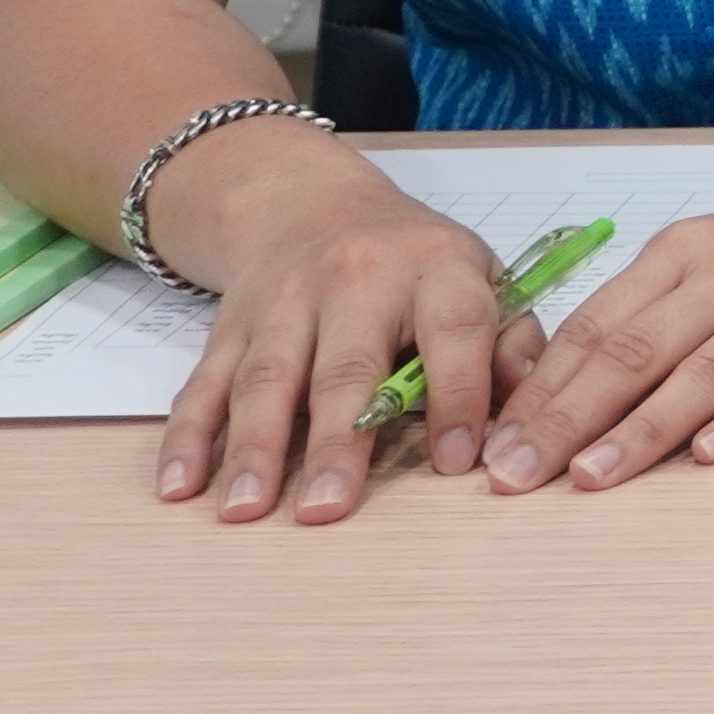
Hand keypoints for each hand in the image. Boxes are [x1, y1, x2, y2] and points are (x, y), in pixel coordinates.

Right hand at [148, 125, 536, 526]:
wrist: (307, 202)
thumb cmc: (410, 262)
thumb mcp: (477, 275)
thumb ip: (509, 340)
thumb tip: (533, 409)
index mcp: (433, 269)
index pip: (454, 330)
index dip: (460, 394)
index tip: (459, 462)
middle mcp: (355, 282)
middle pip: (345, 366)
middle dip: (337, 441)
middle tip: (329, 509)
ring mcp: (283, 305)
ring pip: (267, 379)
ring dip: (255, 449)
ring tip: (248, 511)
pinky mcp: (228, 328)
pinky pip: (203, 385)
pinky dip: (188, 437)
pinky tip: (180, 487)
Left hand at [473, 175, 713, 491]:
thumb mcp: (713, 253)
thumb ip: (645, 309)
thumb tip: (556, 389)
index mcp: (688, 249)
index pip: (599, 324)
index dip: (543, 388)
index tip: (495, 444)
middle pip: (640, 350)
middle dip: (570, 418)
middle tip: (518, 475)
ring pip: (708, 370)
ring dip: (645, 427)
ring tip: (591, 476)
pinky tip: (710, 455)